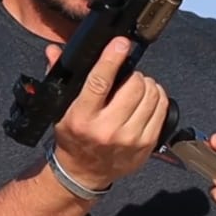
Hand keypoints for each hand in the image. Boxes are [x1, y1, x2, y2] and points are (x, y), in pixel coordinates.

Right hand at [46, 37, 169, 190]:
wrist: (84, 172)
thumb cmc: (73, 137)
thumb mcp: (60, 109)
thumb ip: (58, 76)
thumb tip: (54, 50)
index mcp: (81, 117)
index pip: (100, 82)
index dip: (112, 58)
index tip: (120, 43)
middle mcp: (106, 129)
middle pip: (133, 86)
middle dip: (133, 74)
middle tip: (128, 77)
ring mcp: (129, 139)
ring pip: (150, 95)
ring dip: (146, 85)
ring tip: (138, 87)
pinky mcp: (146, 145)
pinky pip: (161, 110)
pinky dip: (157, 97)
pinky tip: (148, 99)